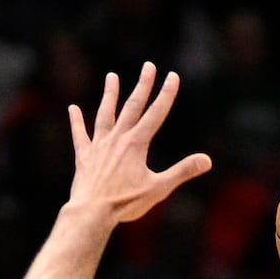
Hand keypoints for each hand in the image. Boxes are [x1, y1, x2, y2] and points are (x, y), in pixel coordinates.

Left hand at [67, 65, 209, 229]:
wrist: (92, 212)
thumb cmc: (125, 203)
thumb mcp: (158, 189)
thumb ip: (182, 172)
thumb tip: (207, 161)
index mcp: (137, 144)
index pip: (156, 114)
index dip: (166, 94)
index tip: (172, 76)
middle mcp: (118, 138)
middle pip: (132, 106)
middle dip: (142, 85)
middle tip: (148, 66)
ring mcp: (99, 146)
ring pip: (106, 114)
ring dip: (110, 95)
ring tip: (112, 77)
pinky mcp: (84, 157)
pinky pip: (80, 135)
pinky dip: (76, 122)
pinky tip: (73, 108)